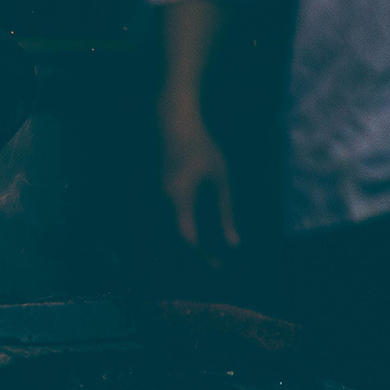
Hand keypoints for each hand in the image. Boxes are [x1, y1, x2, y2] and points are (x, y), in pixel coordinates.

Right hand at [160, 110, 238, 251]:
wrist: (173, 122)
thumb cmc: (201, 147)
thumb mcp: (220, 178)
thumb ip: (226, 212)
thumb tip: (234, 243)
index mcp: (179, 199)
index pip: (188, 238)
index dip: (203, 255)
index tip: (218, 267)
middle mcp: (162, 200)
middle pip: (176, 235)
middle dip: (196, 251)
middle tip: (216, 262)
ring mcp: (155, 193)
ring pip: (169, 225)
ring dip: (188, 238)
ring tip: (207, 248)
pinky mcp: (156, 187)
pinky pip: (166, 214)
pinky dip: (181, 225)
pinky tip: (196, 226)